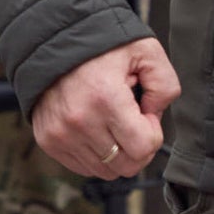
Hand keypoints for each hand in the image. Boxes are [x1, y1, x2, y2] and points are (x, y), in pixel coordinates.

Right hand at [30, 37, 178, 179]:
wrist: (55, 42)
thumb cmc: (103, 46)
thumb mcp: (146, 51)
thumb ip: (165, 84)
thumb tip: (156, 116)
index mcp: (105, 99)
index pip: (143, 148)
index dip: (153, 132)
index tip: (145, 113)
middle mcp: (79, 122)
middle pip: (126, 166)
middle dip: (139, 146)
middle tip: (134, 120)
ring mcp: (60, 135)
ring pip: (105, 171)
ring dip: (117, 151)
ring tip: (112, 121)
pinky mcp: (48, 141)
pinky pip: (83, 167)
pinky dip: (97, 154)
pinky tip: (97, 128)